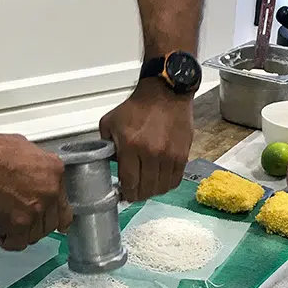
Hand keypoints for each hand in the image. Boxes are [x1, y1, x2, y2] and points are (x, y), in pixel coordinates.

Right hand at [0, 133, 71, 251]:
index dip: (56, 216)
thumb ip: (36, 166)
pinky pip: (18, 243)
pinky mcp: (20, 224)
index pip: (64, 204)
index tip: (54, 222)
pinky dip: (8, 241)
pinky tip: (0, 233)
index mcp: (55, 172)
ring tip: (6, 224)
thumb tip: (33, 171)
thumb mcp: (25, 148)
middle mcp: (50, 192)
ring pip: (36, 235)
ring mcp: (37, 210)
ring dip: (21, 233)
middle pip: (51, 223)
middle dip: (36, 225)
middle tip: (21, 221)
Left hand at [99, 80, 193, 201]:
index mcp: (130, 145)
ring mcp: (169, 155)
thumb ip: (104, 145)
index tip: (123, 194)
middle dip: (138, 195)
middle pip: (145, 189)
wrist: (166, 93)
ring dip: (152, 191)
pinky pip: (175, 180)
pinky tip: (159, 180)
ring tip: (147, 186)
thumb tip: (106, 165)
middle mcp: (151, 152)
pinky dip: (166, 185)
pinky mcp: (183, 155)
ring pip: (161, 188)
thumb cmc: (137, 107)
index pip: (129, 182)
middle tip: (134, 193)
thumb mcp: (110, 122)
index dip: (126, 193)